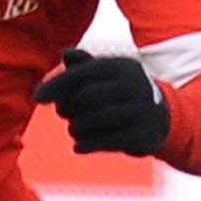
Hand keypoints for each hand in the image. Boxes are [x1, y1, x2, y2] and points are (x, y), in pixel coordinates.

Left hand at [34, 47, 169, 156]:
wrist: (163, 119)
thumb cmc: (122, 92)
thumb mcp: (107, 74)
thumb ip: (84, 64)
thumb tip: (66, 54)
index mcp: (122, 66)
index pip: (82, 73)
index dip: (57, 84)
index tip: (37, 98)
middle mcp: (134, 86)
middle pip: (86, 98)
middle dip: (68, 108)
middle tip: (63, 114)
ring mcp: (141, 111)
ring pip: (94, 121)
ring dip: (75, 128)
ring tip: (74, 129)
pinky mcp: (143, 135)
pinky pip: (105, 141)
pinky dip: (86, 144)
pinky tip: (78, 146)